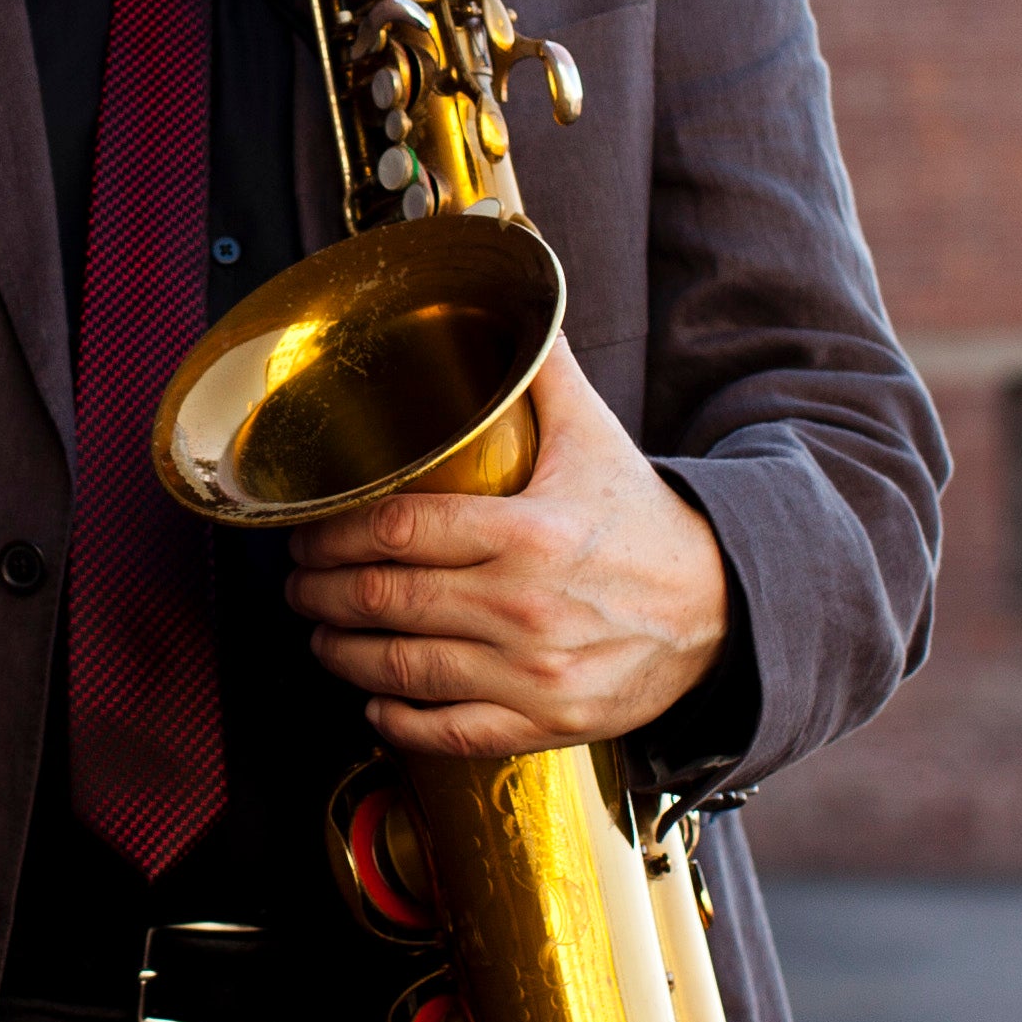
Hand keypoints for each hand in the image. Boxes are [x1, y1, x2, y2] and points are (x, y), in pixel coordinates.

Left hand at [286, 342, 731, 758]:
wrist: (723, 611)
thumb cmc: (645, 524)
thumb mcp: (596, 439)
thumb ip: (543, 371)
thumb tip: (518, 290)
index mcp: (528, 534)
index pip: (397, 531)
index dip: (333, 533)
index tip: (306, 533)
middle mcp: (524, 608)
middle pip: (383, 599)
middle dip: (319, 591)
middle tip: (298, 583)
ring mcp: (532, 674)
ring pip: (400, 669)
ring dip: (340, 652)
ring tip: (320, 632)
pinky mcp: (544, 723)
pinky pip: (446, 731)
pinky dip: (396, 719)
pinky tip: (373, 699)